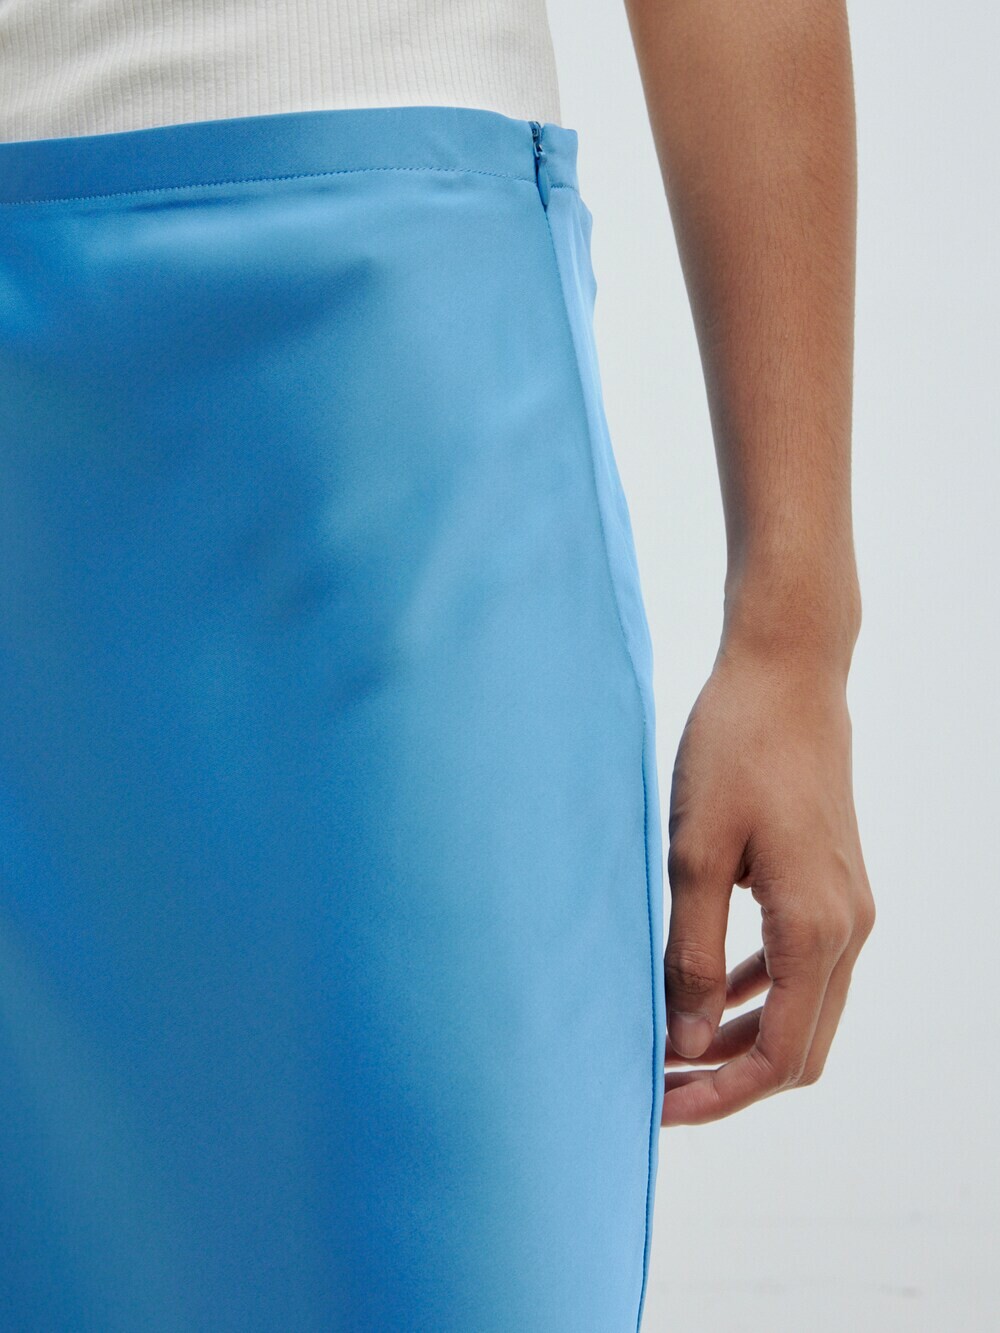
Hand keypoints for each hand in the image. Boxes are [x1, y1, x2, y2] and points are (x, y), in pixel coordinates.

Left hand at [660, 642, 874, 1125]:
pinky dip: (753, 991)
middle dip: (728, 1078)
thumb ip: (689, 954)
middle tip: (656, 1085)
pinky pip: (798, 965)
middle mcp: (846, 927)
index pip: (780, 1056)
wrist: (787, 674)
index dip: (719, 1096)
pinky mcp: (830, 883)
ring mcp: (846, 905)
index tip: (658, 1108)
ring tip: (669, 1045)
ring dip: (739, 1037)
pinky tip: (704, 987)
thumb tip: (683, 1042)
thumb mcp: (693, 855)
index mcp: (815, 928)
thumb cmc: (735, 749)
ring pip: (800, 1008)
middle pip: (798, 1046)